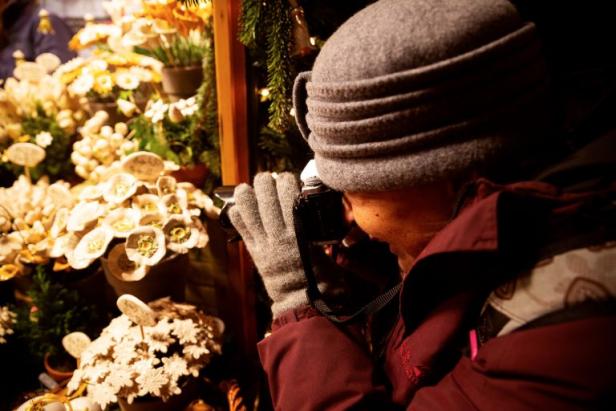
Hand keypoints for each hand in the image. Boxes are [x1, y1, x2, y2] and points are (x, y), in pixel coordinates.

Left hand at [228, 172, 307, 317]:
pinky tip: (236, 208)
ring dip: (246, 196)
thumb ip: (318, 231)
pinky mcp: (255, 254)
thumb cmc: (321, 279)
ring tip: (246, 188)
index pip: (290, 197)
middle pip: (268, 199)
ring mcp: (265, 245)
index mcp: (300, 233)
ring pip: (250, 212)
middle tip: (267, 178)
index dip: (286, 182)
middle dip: (265, 183)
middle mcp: (280, 237)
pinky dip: (237, 217)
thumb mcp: (325, 250)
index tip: (287, 177)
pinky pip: (242, 231)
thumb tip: (312, 210)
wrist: (303, 303)